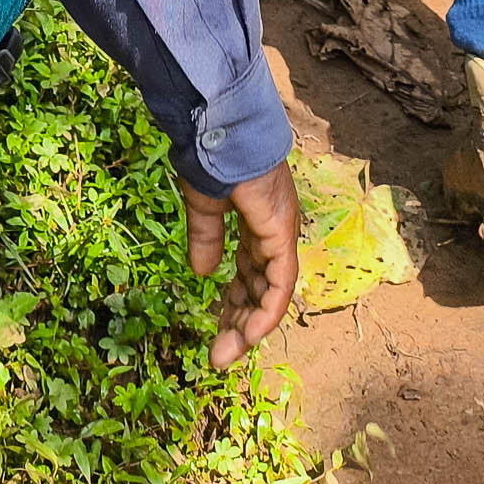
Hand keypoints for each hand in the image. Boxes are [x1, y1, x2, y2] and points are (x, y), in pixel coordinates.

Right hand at [181, 162, 301, 366]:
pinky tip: (249, 334)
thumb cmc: (210, 157)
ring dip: (250, 325)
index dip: (233, 303)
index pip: (249, 274)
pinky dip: (267, 311)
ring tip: (227, 353)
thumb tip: (202, 273)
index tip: (215, 331)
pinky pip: (279, 283)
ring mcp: (281, 232)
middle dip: (239, 322)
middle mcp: (273, 232)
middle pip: (260, 288)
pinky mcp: (281, 233)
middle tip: (218, 354)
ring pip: (272, 292)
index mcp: (256, 223)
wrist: (219, 128)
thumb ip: (205, 238)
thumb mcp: (203, 205)